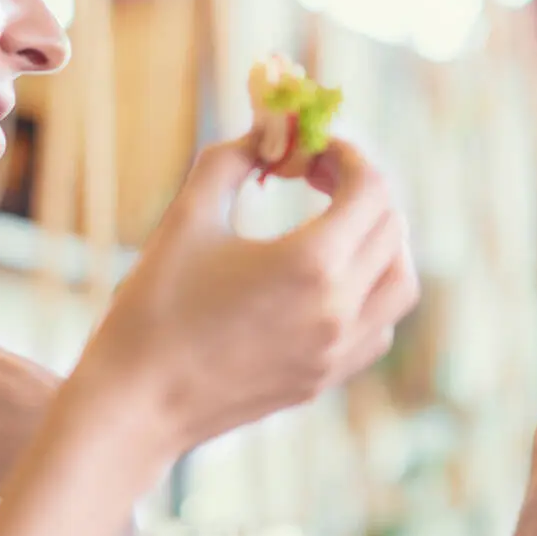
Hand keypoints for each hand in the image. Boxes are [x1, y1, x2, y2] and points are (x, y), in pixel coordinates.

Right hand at [67, 134, 417, 451]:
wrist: (136, 404)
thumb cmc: (153, 307)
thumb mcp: (187, 218)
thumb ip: (230, 162)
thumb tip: (264, 131)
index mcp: (312, 264)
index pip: (370, 189)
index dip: (348, 155)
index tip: (314, 148)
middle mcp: (340, 310)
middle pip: (390, 229)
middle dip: (361, 190)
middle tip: (316, 175)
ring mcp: (338, 352)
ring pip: (400, 283)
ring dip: (380, 242)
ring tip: (334, 223)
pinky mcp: (325, 378)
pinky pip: (379, 326)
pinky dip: (371, 292)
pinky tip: (327, 280)